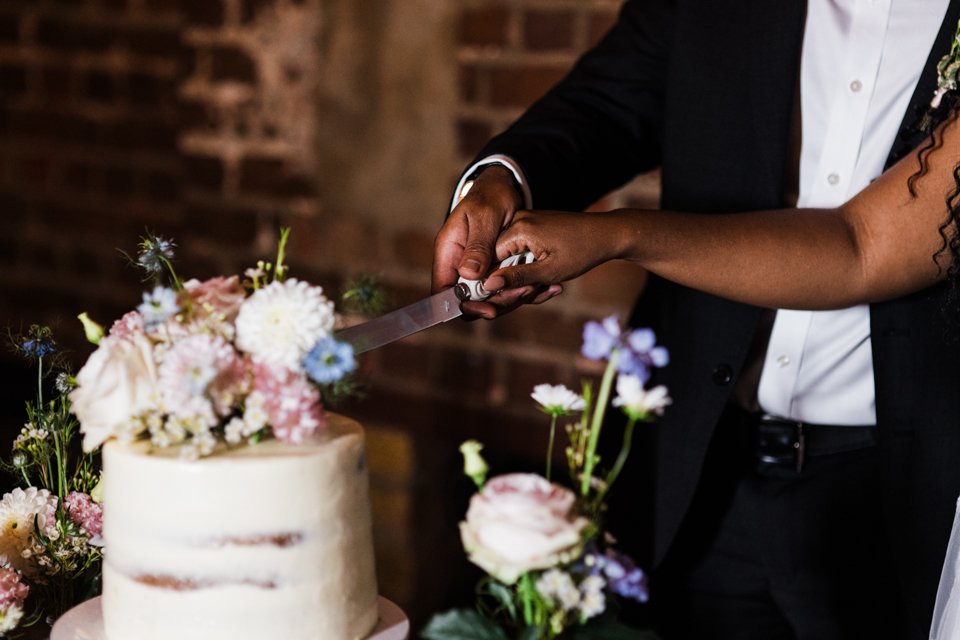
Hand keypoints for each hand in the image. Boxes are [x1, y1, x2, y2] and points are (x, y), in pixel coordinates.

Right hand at [433, 165, 557, 317]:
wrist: (504, 186)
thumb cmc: (491, 195)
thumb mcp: (485, 217)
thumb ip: (477, 245)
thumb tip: (467, 275)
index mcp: (448, 250)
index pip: (443, 289)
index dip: (462, 306)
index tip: (489, 310)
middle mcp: (459, 263)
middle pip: (469, 299)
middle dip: (495, 303)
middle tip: (521, 294)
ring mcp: (476, 267)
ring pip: (488, 297)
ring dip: (510, 298)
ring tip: (535, 289)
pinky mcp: (492, 268)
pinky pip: (501, 287)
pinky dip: (519, 289)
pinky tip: (539, 287)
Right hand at [482, 209, 624, 292]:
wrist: (607, 234)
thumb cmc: (582, 252)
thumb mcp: (548, 271)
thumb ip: (516, 278)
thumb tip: (487, 286)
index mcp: (518, 229)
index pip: (488, 260)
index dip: (495, 283)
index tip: (508, 298)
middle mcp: (517, 221)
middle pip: (498, 261)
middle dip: (514, 283)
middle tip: (537, 293)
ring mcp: (524, 223)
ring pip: (510, 260)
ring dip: (526, 279)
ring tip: (549, 287)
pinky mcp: (532, 228)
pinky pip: (521, 253)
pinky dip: (532, 269)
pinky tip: (549, 279)